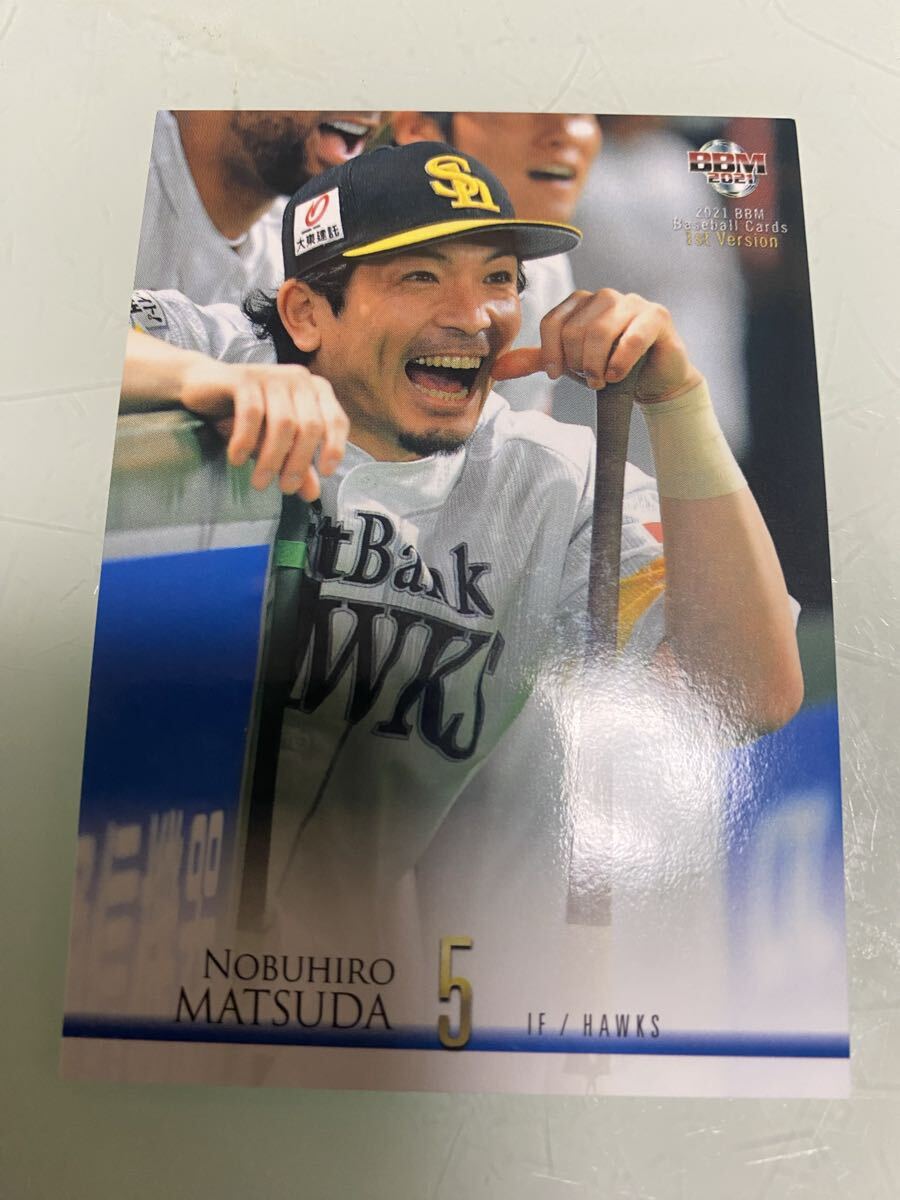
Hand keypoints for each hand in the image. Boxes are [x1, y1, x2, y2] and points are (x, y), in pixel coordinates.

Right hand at [178, 358, 348, 498]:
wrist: (202, 387)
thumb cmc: (245, 416)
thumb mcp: (274, 443)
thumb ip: (295, 464)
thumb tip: (313, 494)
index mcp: (315, 390)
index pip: (336, 420)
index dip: (334, 447)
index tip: (323, 473)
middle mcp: (298, 379)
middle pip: (310, 426)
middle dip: (299, 463)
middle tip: (285, 489)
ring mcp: (272, 375)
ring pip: (283, 424)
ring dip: (272, 459)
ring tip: (259, 483)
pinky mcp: (244, 378)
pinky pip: (252, 413)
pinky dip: (246, 441)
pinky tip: (237, 459)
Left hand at [492, 289, 701, 402]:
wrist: (652, 378)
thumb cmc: (609, 364)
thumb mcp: (569, 363)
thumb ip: (537, 361)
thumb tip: (497, 370)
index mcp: (580, 302)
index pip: (552, 323)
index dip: (551, 353)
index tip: (559, 375)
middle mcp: (605, 297)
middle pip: (575, 330)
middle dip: (577, 363)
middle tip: (588, 378)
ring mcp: (632, 303)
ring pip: (600, 332)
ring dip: (596, 365)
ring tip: (602, 379)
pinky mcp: (656, 316)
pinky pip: (631, 338)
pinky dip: (620, 363)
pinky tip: (618, 375)